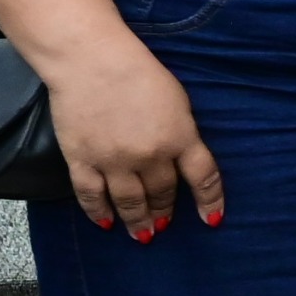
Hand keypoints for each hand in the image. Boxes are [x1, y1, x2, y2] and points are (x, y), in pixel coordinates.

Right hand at [51, 41, 223, 238]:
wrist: (90, 60)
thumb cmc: (137, 71)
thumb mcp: (177, 99)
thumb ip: (181, 131)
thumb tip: (181, 156)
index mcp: (179, 137)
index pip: (203, 177)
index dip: (210, 201)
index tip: (212, 219)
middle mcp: (150, 155)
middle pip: (163, 192)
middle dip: (165, 211)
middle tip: (164, 223)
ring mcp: (114, 161)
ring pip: (130, 202)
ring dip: (138, 221)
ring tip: (143, 235)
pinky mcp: (82, 160)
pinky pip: (91, 196)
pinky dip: (98, 212)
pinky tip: (105, 222)